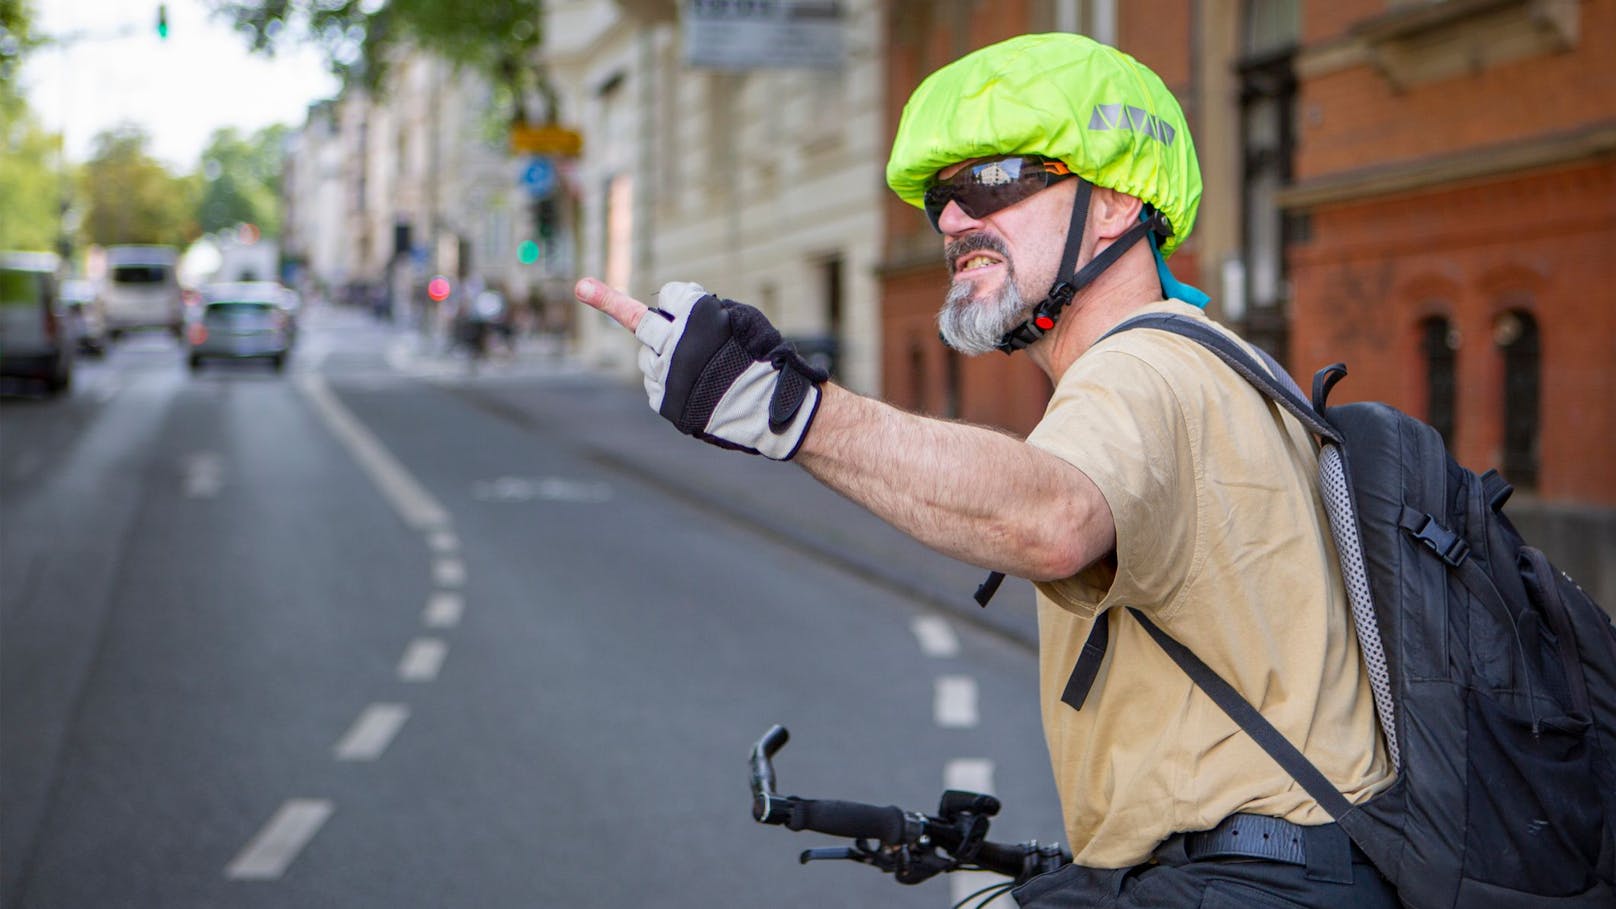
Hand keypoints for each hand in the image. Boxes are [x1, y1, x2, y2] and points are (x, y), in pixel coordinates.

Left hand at [575, 277, 827, 459]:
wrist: (768, 411)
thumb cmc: (763, 359)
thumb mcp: (743, 319)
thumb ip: (707, 309)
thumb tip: (672, 307)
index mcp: (695, 315)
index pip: (670, 294)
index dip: (681, 299)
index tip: (682, 300)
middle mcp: (674, 342)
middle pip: (639, 320)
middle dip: (609, 301)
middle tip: (582, 287)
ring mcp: (666, 374)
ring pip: (647, 357)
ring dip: (660, 355)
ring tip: (693, 368)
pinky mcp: (665, 402)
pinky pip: (654, 385)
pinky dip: (665, 382)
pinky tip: (691, 388)